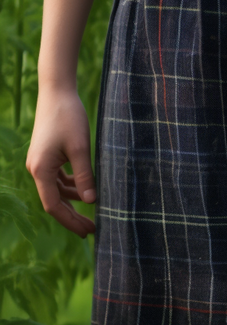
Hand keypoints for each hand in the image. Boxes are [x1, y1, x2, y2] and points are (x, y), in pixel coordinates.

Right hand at [26, 88, 95, 236]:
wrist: (58, 93)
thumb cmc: (69, 118)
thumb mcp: (81, 149)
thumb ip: (85, 176)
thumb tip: (91, 202)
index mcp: (41, 170)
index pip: (54, 205)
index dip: (71, 221)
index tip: (88, 231)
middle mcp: (37, 169)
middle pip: (54, 201)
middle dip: (73, 216)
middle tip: (93, 229)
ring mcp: (41, 163)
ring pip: (57, 191)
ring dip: (73, 202)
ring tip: (93, 214)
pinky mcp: (47, 157)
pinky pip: (58, 179)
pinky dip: (71, 187)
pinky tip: (86, 192)